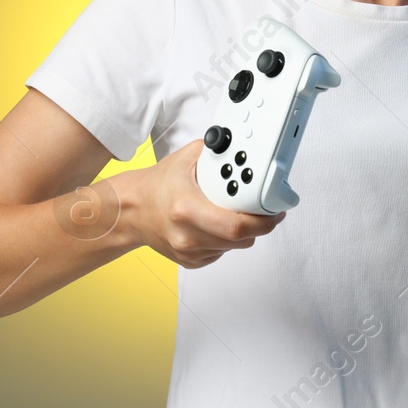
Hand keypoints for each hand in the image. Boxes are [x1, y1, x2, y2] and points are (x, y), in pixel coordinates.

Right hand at [122, 138, 285, 267]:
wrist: (133, 211)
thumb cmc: (157, 185)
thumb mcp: (186, 158)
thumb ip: (217, 151)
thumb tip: (242, 145)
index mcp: (187, 209)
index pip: (236, 225)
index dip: (262, 220)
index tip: (274, 209)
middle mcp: (187, 235)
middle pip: (240, 239)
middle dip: (260, 226)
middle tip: (269, 213)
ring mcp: (188, 251)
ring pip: (234, 247)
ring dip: (243, 232)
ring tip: (236, 212)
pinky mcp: (191, 261)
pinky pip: (222, 252)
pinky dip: (226, 239)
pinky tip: (216, 223)